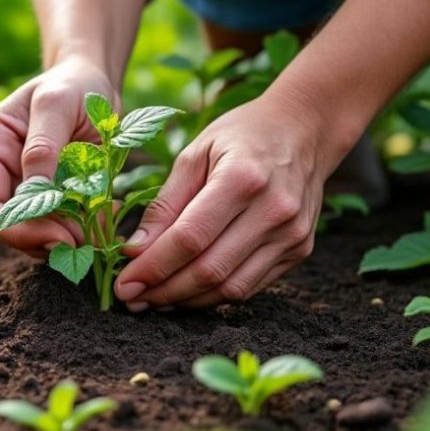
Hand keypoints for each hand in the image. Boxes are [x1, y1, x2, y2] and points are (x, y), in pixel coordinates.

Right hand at [0, 58, 117, 256]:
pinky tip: (104, 213)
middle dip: (44, 238)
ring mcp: (24, 185)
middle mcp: (0, 170)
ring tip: (100, 223)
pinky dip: (82, 228)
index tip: (60, 236)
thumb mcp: (57, 103)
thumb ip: (43, 147)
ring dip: (66, 237)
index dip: (16, 230)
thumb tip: (33, 195)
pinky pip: (59, 225)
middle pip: (7, 227)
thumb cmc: (73, 83)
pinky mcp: (49, 195)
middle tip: (86, 239)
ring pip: (33, 232)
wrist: (93, 80)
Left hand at [114, 90, 344, 308]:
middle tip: (132, 298)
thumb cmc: (241, 136)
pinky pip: (250, 286)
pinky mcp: (300, 250)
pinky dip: (214, 295)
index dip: (153, 267)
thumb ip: (164, 205)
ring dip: (187, 301)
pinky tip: (187, 291)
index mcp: (242, 178)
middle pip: (209, 270)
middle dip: (164, 291)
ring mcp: (292, 234)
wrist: (305, 129)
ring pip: (230, 288)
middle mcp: (273, 210)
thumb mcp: (194, 154)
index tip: (124, 283)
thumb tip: (134, 251)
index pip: (189, 238)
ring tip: (154, 300)